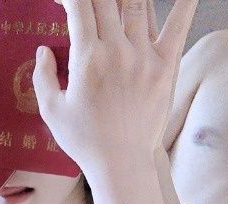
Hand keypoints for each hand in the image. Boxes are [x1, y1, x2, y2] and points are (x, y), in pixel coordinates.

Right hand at [32, 0, 197, 178]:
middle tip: (87, 5)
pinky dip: (184, 3)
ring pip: (137, 4)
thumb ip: (43, 77)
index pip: (79, 6)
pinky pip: (179, 24)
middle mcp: (118, 50)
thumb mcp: (52, 112)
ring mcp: (145, 56)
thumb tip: (43, 50)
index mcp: (87, 59)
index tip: (61, 1)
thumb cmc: (85, 141)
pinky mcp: (166, 66)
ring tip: (115, 3)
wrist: (121, 163)